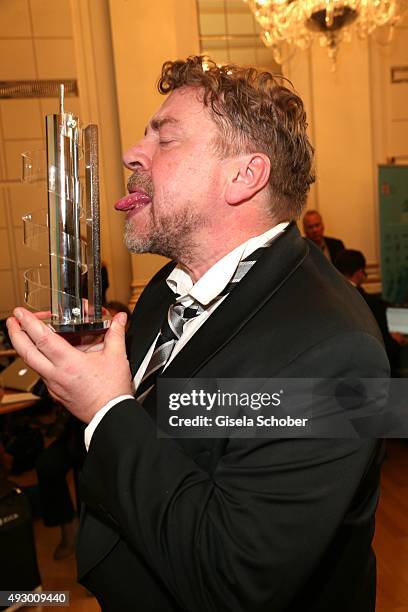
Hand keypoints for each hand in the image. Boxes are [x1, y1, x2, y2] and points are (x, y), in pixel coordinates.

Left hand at [6, 307, 132, 422]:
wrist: (111, 415)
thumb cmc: (112, 391)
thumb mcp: (116, 357)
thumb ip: (116, 334)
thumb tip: (120, 319)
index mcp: (69, 363)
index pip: (42, 339)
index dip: (29, 323)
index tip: (21, 313)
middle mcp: (56, 375)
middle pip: (26, 353)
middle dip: (15, 334)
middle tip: (12, 320)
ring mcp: (54, 385)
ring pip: (33, 363)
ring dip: (26, 347)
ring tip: (24, 334)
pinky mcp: (56, 393)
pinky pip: (43, 374)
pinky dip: (40, 361)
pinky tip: (46, 355)